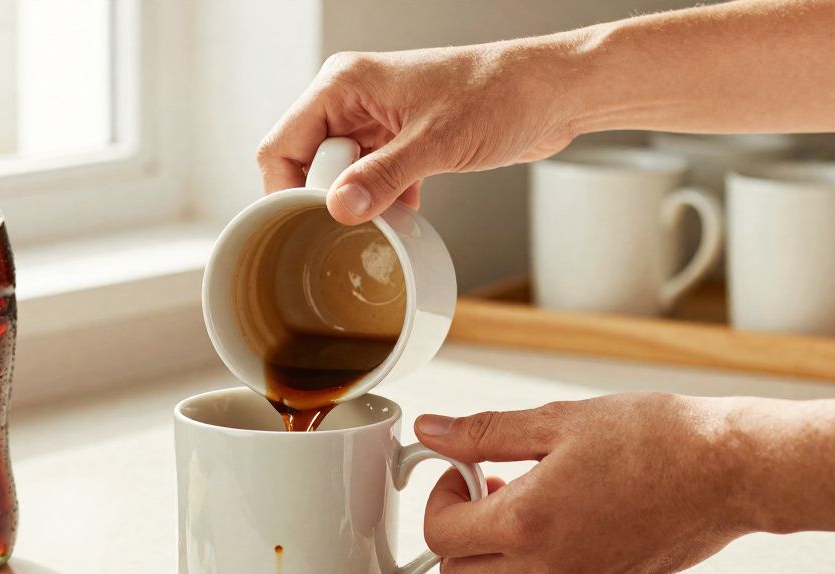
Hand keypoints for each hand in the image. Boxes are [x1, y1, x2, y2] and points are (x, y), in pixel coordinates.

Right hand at [257, 42, 579, 224]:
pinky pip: (370, 181)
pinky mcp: (400, 141)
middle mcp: (353, 99)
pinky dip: (383, 204)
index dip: (285, 190)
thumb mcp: (435, 143)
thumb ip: (381, 177)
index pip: (282, 145)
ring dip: (358, 205)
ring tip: (380, 225)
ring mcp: (376, 121)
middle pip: (306, 163)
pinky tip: (404, 217)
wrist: (552, 92)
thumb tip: (338, 209)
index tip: (302, 226)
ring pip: (340, 176)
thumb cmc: (500, 93)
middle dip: (324, 201)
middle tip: (349, 228)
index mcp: (345, 84)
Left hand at [416, 393, 750, 573]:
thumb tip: (434, 431)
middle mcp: (549, 568)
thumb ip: (485, 433)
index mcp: (527, 523)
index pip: (439, 535)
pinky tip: (567, 510)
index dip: (439, 497)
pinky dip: (538, 556)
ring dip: (497, 546)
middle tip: (482, 489)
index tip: (462, 469)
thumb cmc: (658, 440)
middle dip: (455, 535)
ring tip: (530, 492)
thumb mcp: (557, 421)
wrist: (731, 470)